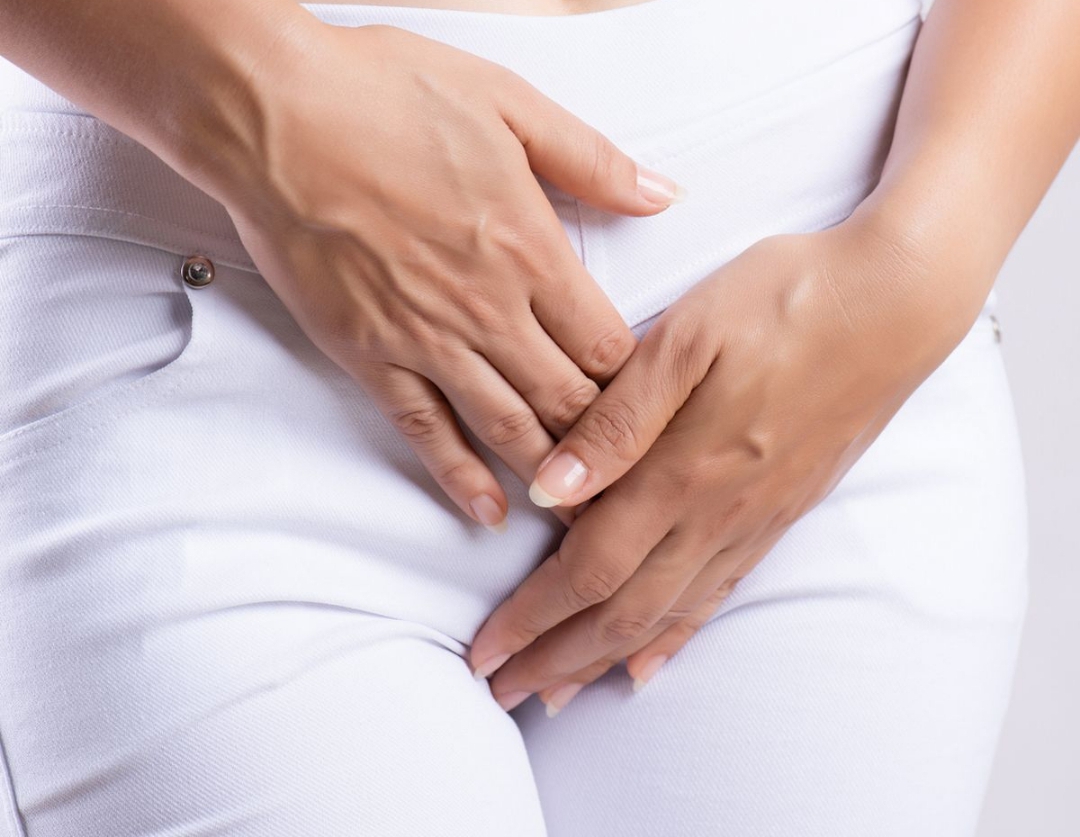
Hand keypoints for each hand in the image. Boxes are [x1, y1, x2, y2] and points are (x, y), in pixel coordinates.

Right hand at [203, 19, 684, 529]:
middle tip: (626, 475)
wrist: (274, 115)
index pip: (608, 348)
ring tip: (578, 507)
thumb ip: (592, 159)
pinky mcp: (371, 357)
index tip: (649, 408)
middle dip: (605, 443)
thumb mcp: (509, 104)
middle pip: (569, 400)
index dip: (638, 386)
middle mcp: (488, 308)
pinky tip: (488, 510)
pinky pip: (426, 433)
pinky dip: (461, 477)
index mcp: (532, 248)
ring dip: (550, 473)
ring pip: (509, 428)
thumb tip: (664, 194)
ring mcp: (427, 340)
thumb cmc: (384, 96)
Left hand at [469, 209, 983, 710]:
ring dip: (603, 658)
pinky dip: (676, 637)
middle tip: (505, 691)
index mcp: (681, 471)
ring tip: (559, 691)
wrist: (895, 304)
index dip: (532, 617)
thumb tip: (546, 488)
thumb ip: (617, 420)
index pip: (588, 569)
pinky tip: (650, 660)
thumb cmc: (782, 302)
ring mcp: (754, 521)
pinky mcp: (782, 513)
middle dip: (555, 657)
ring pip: (665, 615)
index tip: (486, 653)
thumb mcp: (687, 338)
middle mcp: (716, 514)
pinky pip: (719, 595)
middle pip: (620, 611)